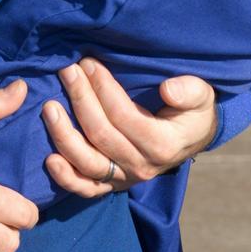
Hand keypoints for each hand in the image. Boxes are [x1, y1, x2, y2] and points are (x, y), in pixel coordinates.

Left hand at [43, 59, 216, 197]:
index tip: (87, 63)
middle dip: (81, 99)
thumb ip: (189, 91)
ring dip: (64, 134)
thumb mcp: (201, 95)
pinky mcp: (112, 184)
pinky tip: (49, 160)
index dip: (103, 88)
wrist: (193, 138)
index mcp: (163, 144)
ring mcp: (125, 179)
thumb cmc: (192, 111)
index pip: (124, 116)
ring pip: (87, 162)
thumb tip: (168, 89)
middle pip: (101, 134)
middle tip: (67, 71)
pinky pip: (86, 188)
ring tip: (49, 106)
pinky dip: (66, 178)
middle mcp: (142, 166)